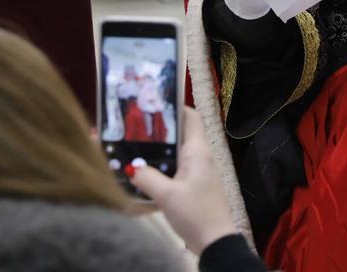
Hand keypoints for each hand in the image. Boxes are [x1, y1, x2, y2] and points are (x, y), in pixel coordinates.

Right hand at [131, 107, 239, 255]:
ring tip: (131, 147)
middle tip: (132, 127)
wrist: (215, 242)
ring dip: (158, 150)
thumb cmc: (195, 213)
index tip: (151, 105)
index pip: (191, 116)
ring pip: (176, 152)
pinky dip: (161, 167)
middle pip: (180, 133)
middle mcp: (200, 156)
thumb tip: (131, 166)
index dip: (174, 106)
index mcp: (197, 150)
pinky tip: (142, 174)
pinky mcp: (194, 185)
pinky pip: (176, 168)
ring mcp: (198, 171)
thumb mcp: (167, 195)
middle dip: (158, 129)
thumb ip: (147, 177)